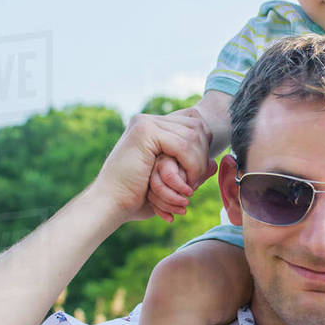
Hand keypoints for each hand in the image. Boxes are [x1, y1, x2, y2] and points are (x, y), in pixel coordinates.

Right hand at [145, 108, 216, 222]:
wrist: (110, 204)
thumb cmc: (136, 199)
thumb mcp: (170, 183)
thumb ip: (190, 170)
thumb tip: (214, 163)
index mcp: (151, 127)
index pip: (192, 124)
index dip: (202, 148)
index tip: (196, 174)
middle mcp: (148, 120)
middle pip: (196, 125)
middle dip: (202, 155)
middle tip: (194, 183)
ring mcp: (145, 122)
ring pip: (193, 135)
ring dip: (197, 164)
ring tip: (189, 187)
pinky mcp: (145, 131)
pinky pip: (184, 144)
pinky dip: (191, 165)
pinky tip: (186, 184)